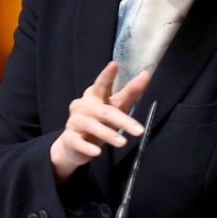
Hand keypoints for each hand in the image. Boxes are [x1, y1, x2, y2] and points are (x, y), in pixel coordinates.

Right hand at [49, 62, 149, 182]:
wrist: (74, 146)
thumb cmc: (98, 122)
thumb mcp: (115, 108)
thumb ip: (129, 93)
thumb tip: (146, 74)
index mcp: (94, 96)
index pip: (101, 84)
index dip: (107, 75)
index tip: (114, 65)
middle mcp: (82, 106)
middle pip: (104, 111)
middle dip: (122, 120)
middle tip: (139, 130)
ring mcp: (74, 122)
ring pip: (91, 125)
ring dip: (107, 134)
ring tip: (122, 142)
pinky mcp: (70, 138)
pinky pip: (78, 142)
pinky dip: (88, 147)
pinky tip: (97, 152)